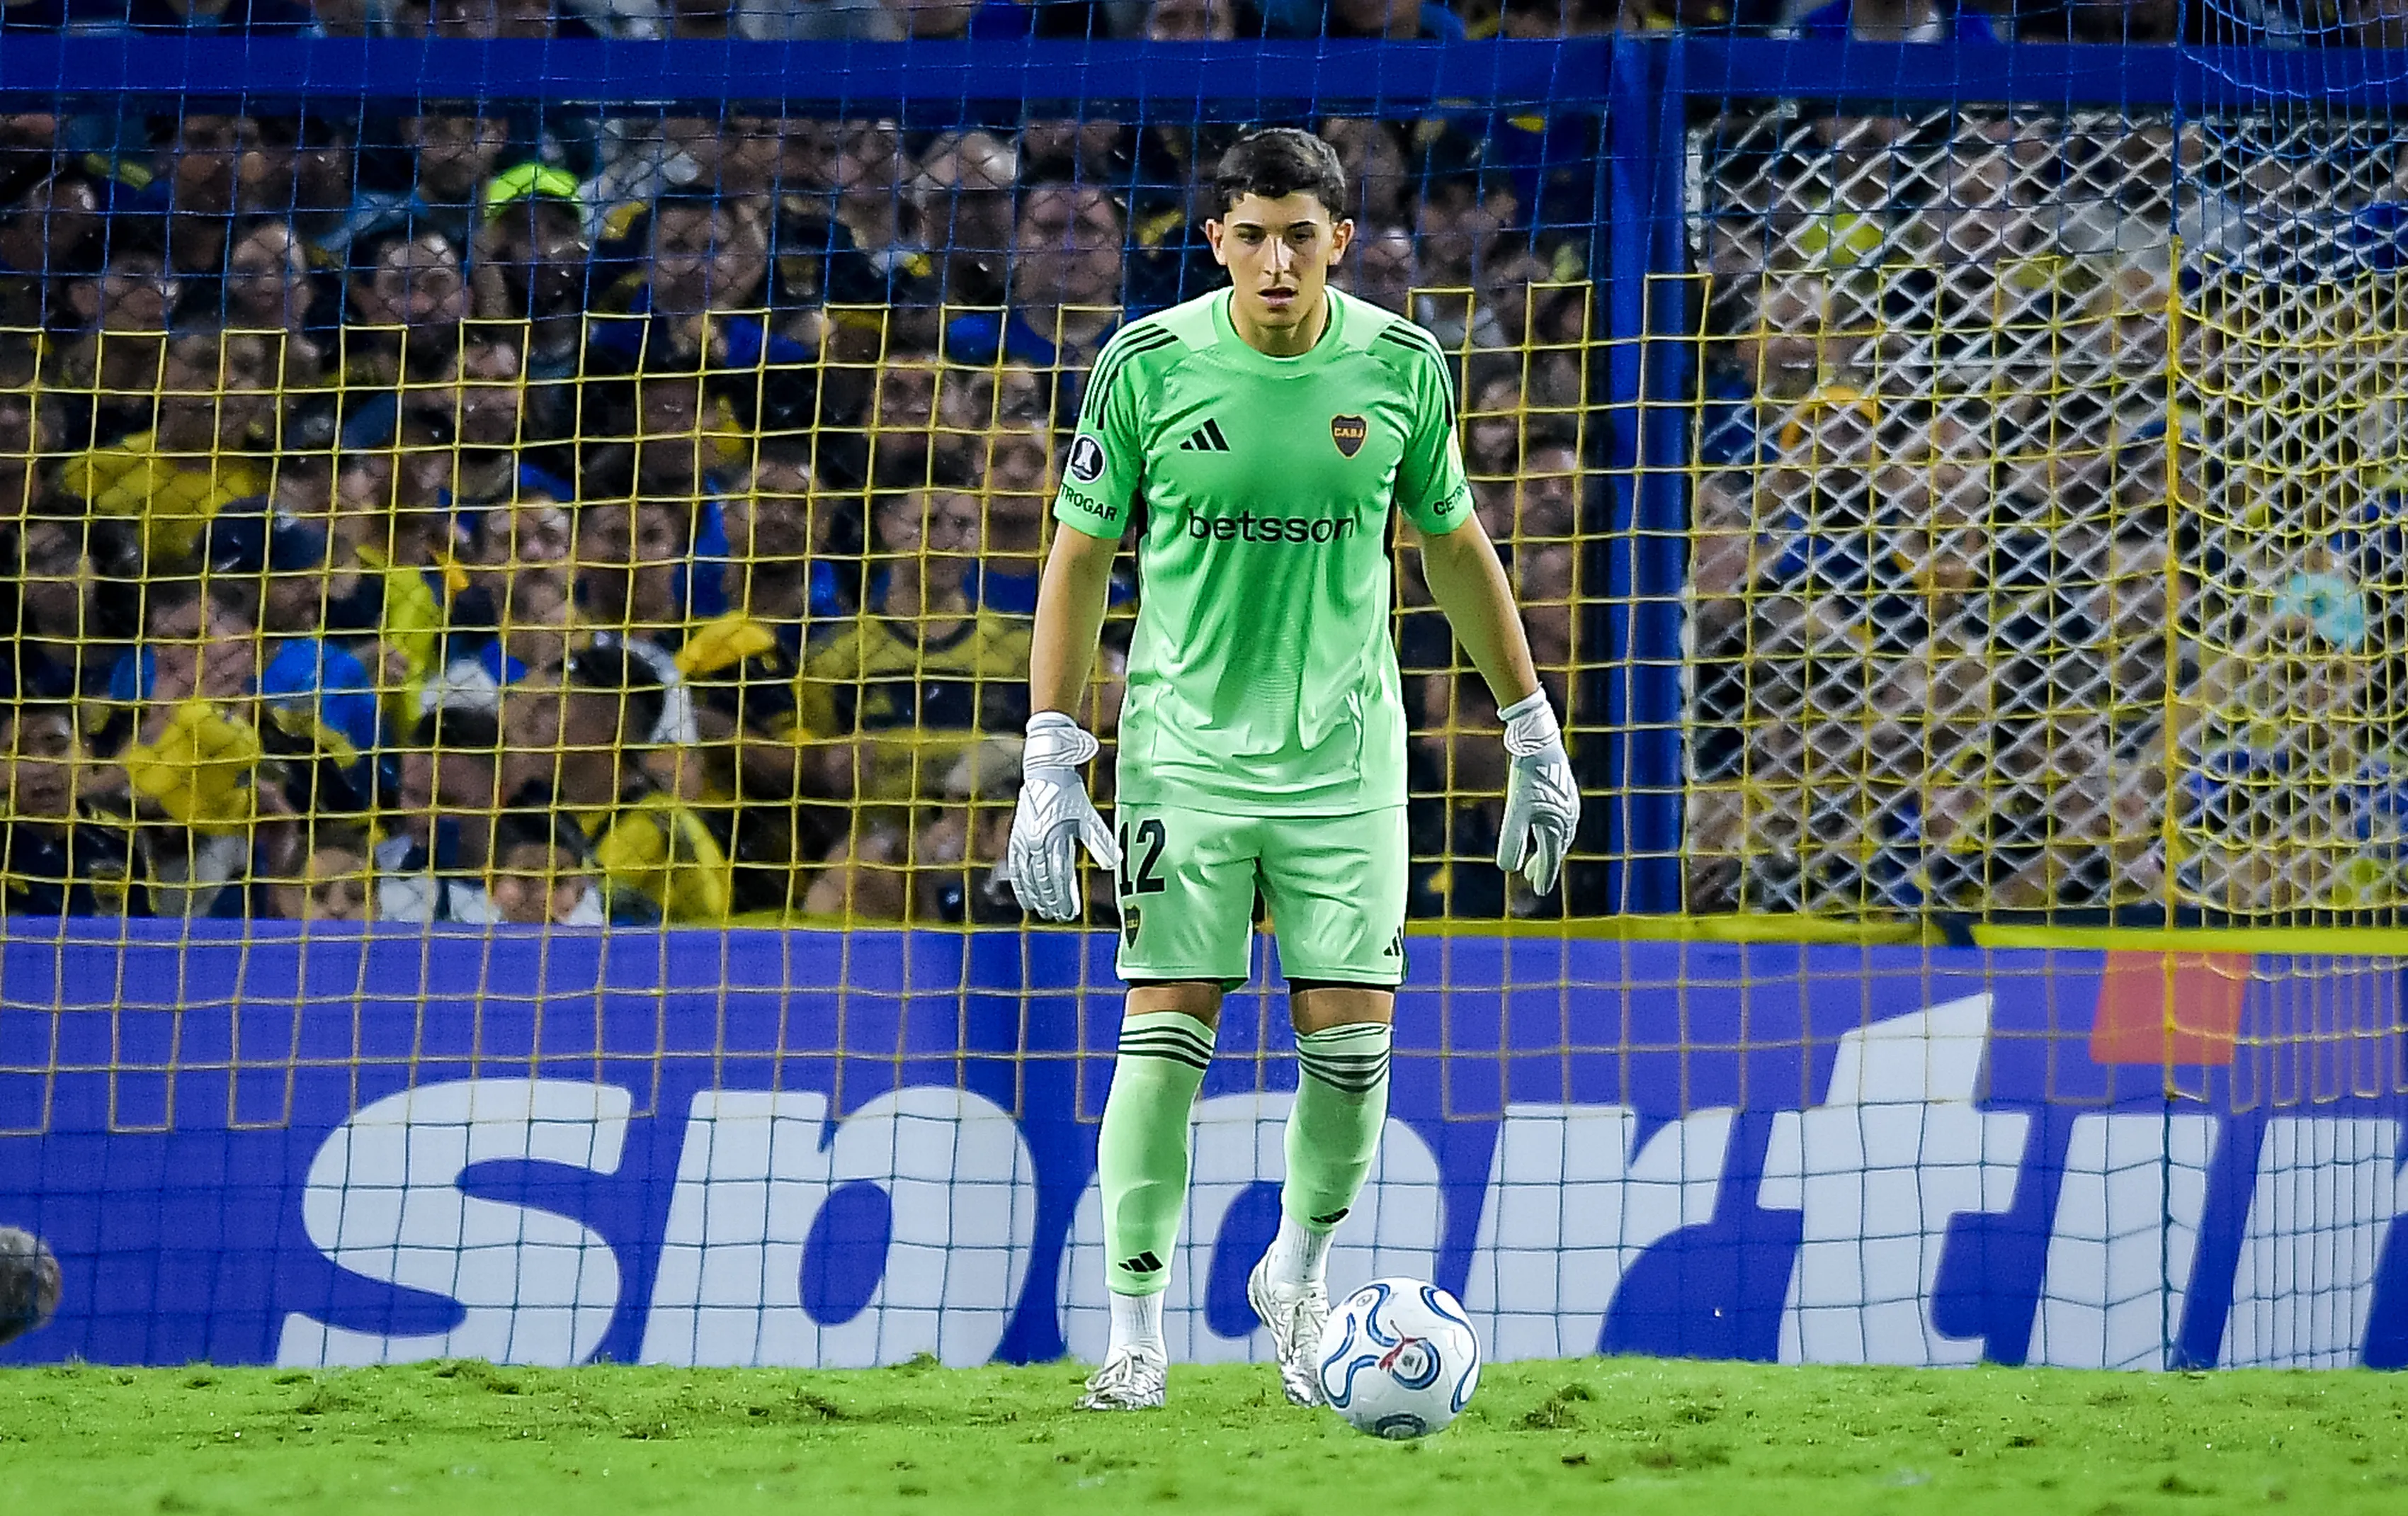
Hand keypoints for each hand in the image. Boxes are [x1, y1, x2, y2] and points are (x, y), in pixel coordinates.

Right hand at [1003, 712, 1121, 921]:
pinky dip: (1020, 885)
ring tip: (1044, 911)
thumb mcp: (1087, 817)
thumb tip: (1115, 864)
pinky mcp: (1016, 837)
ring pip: (1028, 876)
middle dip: (1051, 900)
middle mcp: (1037, 841)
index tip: (1070, 911)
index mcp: (1056, 836)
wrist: (1045, 773)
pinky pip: (1015, 867)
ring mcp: (1024, 840)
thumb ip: (1100, 841)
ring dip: (1036, 896)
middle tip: (1059, 915)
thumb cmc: (1071, 794)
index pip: (1060, 875)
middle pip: (1043, 879)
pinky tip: (1026, 899)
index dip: (1065, 896)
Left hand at [1496, 690, 1578, 895]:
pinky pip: (1560, 819)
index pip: (1550, 860)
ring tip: (1534, 856)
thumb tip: (1506, 869)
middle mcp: (1568, 818)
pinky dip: (1550, 831)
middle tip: (1530, 877)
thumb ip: (1512, 840)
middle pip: (1556, 848)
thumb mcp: (1516, 810)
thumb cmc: (1528, 777)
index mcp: (1558, 827)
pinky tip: (1541, 825)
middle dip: (1544, 864)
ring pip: (1559, 834)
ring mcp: (1568, 803)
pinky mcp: (1564, 790)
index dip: (1544, 876)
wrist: (1539, 741)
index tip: (1538, 892)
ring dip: (1547, 848)